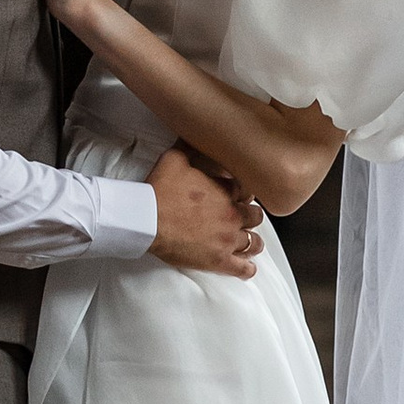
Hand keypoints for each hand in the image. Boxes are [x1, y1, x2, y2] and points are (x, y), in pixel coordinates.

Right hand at [148, 145, 259, 279]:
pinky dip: (246, 269)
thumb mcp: (174, 159)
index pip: (247, 191)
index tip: (240, 195)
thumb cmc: (160, 191)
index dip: (244, 193)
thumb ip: (188, 147)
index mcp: (225, 191)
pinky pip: (242, 269)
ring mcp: (227, 239)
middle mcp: (231, 214)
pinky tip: (246, 267)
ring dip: (252, 241)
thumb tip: (191, 133)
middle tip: (244, 216)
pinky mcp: (218, 260)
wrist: (147, 219)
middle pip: (255, 216)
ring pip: (253, 242)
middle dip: (250, 216)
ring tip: (248, 241)